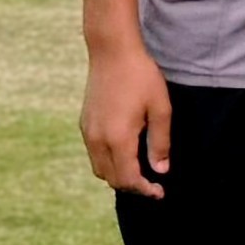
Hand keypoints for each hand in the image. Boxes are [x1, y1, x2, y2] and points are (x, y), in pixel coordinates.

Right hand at [81, 44, 172, 196]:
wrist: (112, 52)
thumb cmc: (141, 77)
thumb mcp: (160, 108)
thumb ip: (160, 142)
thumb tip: (160, 170)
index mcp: (118, 138)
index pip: (129, 179)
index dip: (145, 190)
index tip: (160, 192)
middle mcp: (97, 140)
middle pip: (112, 179)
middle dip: (132, 186)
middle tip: (153, 184)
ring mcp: (87, 132)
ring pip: (100, 169)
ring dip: (118, 176)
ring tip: (140, 171)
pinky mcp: (84, 124)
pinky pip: (94, 154)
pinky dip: (108, 162)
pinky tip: (125, 153)